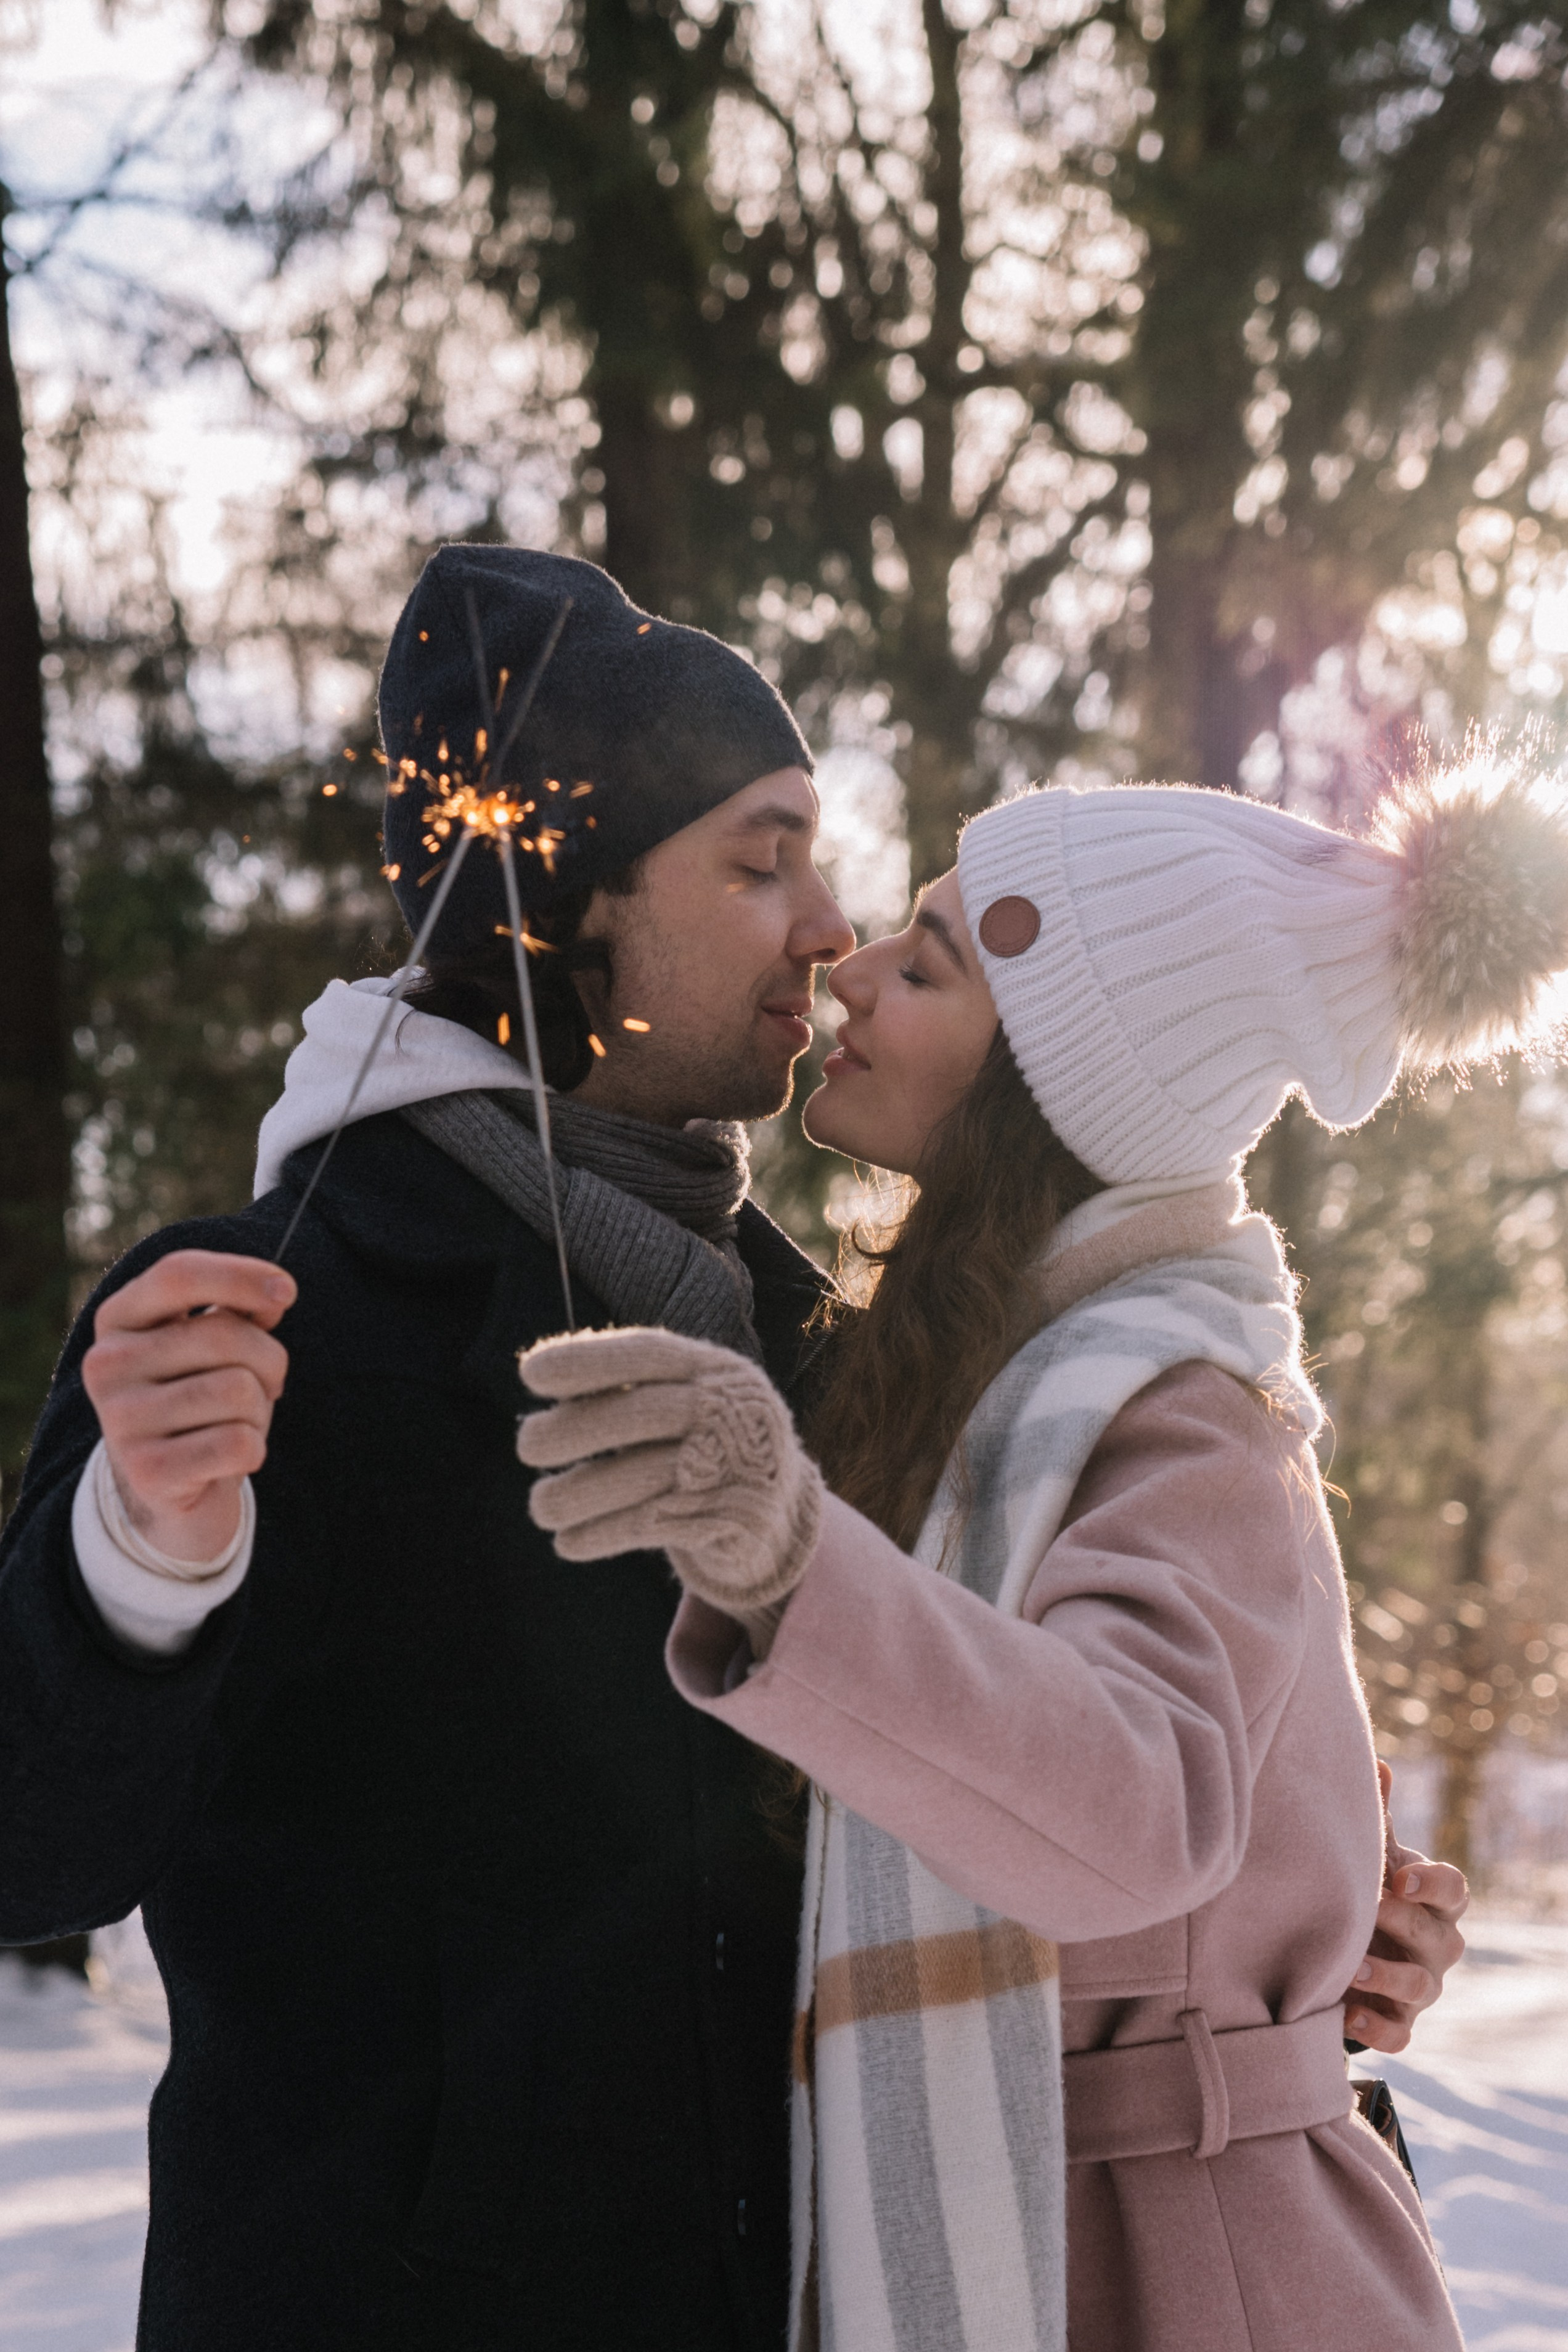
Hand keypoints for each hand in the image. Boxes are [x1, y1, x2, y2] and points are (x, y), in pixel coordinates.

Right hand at [82, 1250, 294, 1563]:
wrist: (169, 1487)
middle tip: (264, 1386)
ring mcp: (120, 1419)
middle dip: (269, 1360)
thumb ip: (236, 1310)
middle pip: (225, 1335)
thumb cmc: (200, 1397)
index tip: (287, 1291)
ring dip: (258, 1411)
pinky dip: (253, 1451)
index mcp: (118, 1318)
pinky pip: (239, 1443)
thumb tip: (275, 1295)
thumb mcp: (211, 1344)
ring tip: (233, 1423)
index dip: (241, 1275)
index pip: (179, 1274)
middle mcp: (106, 1363)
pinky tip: (225, 1460)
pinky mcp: (146, 1471)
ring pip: (239, 1390)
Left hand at [518, 1326, 822, 1616]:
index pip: (648, 1354)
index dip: (587, 1360)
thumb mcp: (684, 1406)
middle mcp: (733, 1410)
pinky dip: (600, 1535)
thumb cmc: (707, 1448)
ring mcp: (737, 1465)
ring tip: (541, 1506)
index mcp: (716, 1370)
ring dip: (576, 1494)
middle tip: (526, 1445)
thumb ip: (629, 1395)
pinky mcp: (732, 1519)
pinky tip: (568, 1542)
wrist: (779, 1517)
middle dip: (573, 1429)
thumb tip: (541, 1397)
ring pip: (640, 1476)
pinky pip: (650, 1524)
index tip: (529, 1374)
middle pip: (641, 1413)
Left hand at [1343, 1759, 1468, 2053]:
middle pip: (1439, 1937)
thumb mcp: (1374, 1858)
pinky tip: (1348, 2017)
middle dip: (1403, 1923)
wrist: (1355, 1951)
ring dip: (1387, 1977)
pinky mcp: (1400, 2024)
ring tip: (1349, 1967)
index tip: (1398, 1876)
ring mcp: (1423, 1988)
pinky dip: (1377, 2029)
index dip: (1432, 1883)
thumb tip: (1378, 1762)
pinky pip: (1399, 2035)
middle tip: (1368, 1909)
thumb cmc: (1371, 1892)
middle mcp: (1437, 1945)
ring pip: (1422, 1988)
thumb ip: (1377, 1819)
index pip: (1454, 1890)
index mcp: (1435, 1901)